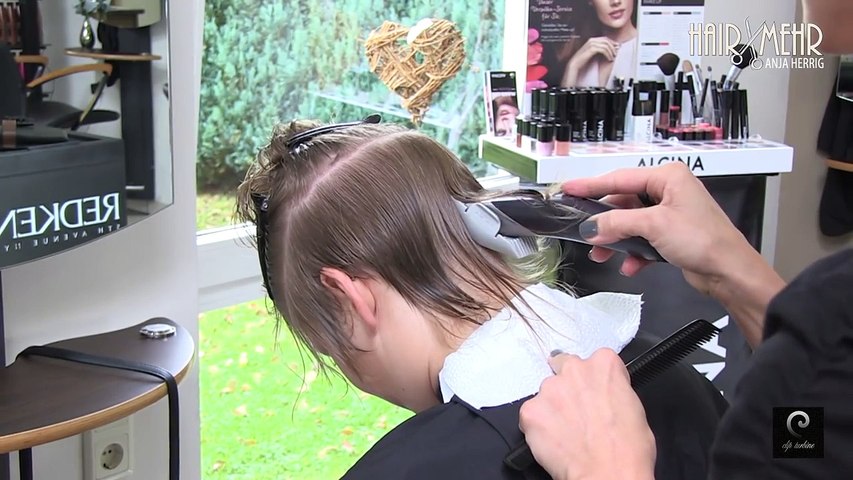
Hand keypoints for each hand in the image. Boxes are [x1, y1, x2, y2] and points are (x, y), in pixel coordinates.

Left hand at [519, 349, 655, 479]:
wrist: (608, 474)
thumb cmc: (628, 449)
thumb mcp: (633, 406)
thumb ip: (612, 390)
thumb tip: (604, 395)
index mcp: (604, 364)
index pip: (594, 361)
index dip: (594, 381)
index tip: (596, 395)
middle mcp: (574, 369)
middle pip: (564, 368)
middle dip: (569, 387)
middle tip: (577, 412)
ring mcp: (549, 389)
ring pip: (547, 393)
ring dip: (553, 408)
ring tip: (567, 432)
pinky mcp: (531, 410)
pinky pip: (531, 414)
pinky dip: (539, 426)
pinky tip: (555, 441)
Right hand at [562, 162, 785, 346]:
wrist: (729, 272)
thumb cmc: (703, 240)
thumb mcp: (653, 225)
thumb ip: (617, 222)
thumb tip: (590, 226)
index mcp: (668, 177)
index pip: (620, 178)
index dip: (591, 185)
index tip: (569, 189)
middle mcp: (669, 191)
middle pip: (623, 202)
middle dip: (605, 222)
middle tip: (583, 232)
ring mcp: (670, 213)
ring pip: (630, 222)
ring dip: (616, 240)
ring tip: (601, 254)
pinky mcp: (672, 234)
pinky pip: (642, 239)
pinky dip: (633, 252)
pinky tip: (630, 265)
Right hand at [570, 37, 618, 66]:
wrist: (575, 64)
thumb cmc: (583, 60)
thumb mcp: (592, 53)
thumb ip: (599, 49)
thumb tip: (610, 48)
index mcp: (592, 40)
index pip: (605, 38)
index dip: (612, 43)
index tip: (617, 48)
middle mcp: (592, 40)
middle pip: (607, 41)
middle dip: (613, 47)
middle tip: (616, 53)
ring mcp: (592, 43)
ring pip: (606, 45)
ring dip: (611, 52)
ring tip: (612, 58)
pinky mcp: (592, 49)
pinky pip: (604, 50)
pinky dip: (608, 54)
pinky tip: (609, 59)